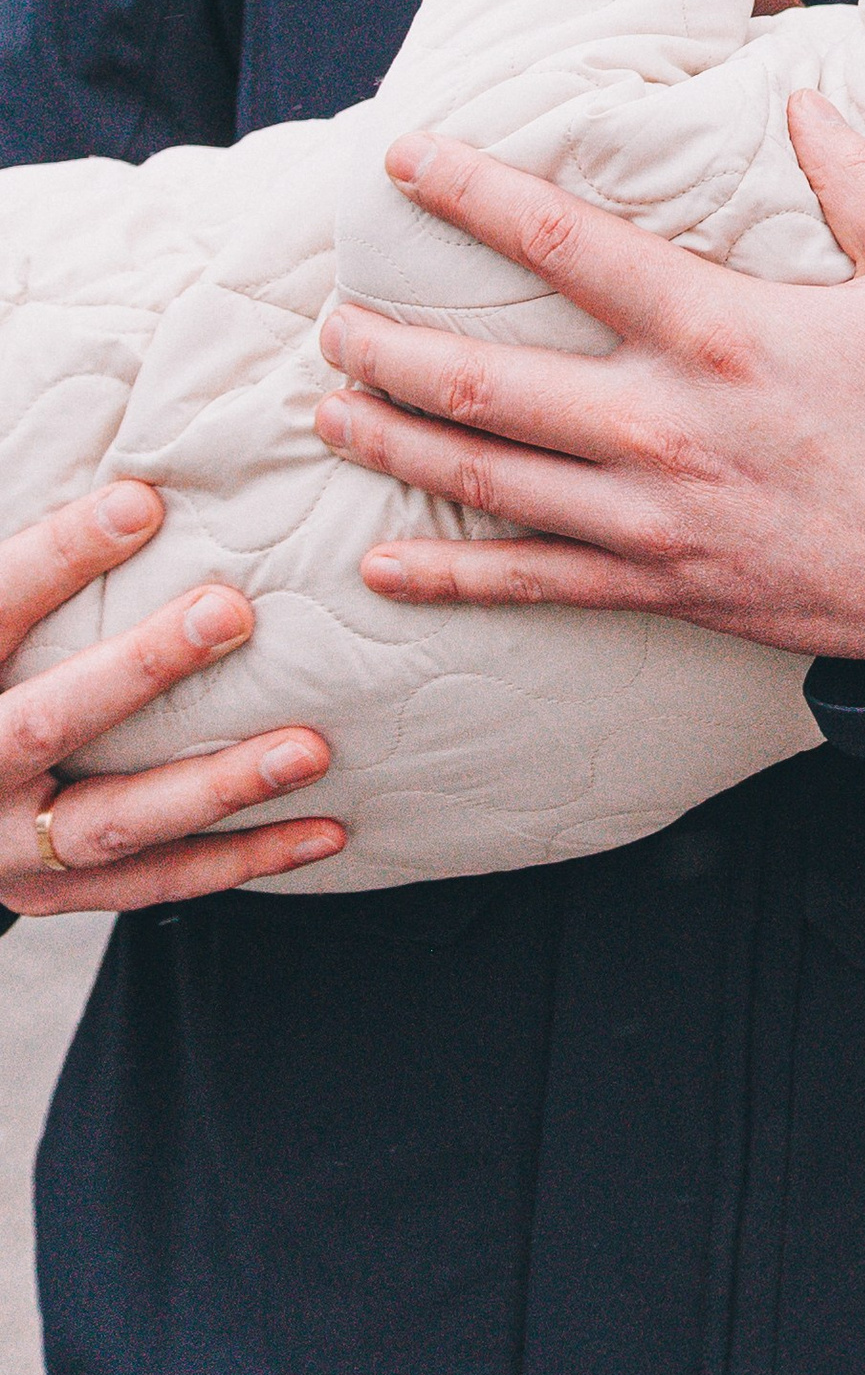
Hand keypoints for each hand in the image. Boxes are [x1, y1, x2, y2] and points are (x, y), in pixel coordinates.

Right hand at [0, 484, 340, 914]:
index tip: (143, 502)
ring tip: (308, 749)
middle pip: (51, 722)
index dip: (60, 556)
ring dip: (217, 786)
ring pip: (114, 824)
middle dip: (141, 669)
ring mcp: (7, 845)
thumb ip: (36, 574)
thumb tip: (142, 483)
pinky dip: (242, 859)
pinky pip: (156, 881)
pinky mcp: (55, 891)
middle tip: (230, 612)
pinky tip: (323, 830)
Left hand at [314, 95, 864, 684]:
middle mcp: (666, 424)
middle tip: (329, 318)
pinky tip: (386, 569)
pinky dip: (451, 578)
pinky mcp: (669, 587)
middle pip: (482, 381)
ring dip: (393, 444)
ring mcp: (657, 517)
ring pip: (485, 479)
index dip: (472, 192)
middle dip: (386, 346)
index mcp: (721, 330)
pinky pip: (535, 583)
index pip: (564, 246)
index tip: (404, 157)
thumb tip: (803, 99)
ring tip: (328, 412)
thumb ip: (860, 176)